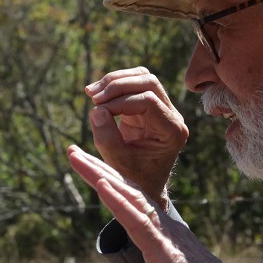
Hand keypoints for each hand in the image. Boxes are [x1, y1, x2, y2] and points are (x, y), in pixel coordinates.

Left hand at [67, 145, 237, 262]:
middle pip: (126, 191)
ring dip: (100, 175)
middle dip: (98, 169)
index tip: (89, 169)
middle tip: (73, 151)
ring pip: (128, 196)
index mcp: (162, 236)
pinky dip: (117, 200)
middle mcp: (164, 227)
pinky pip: (136, 218)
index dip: (109, 185)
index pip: (130, 204)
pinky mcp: (164, 247)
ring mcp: (164, 234)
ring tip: (77, 156)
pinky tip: (101, 184)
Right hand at [84, 67, 189, 205]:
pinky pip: (133, 84)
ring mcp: (162, 109)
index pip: (148, 101)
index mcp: (172, 131)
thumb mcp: (118, 163)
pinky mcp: (148, 106)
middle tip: (92, 97)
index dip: (120, 102)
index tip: (98, 111)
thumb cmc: (133, 177)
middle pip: (149, 82)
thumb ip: (107, 138)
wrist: (143, 185)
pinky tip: (96, 95)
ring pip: (142, 77)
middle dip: (118, 85)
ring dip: (115, 80)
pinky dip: (114, 85)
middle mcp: (172, 116)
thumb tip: (97, 110)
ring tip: (90, 92)